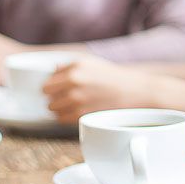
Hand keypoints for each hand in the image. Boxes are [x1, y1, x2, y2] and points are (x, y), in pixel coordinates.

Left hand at [42, 56, 164, 123]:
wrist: (137, 92)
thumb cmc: (116, 78)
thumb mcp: (93, 63)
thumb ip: (69, 66)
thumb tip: (52, 70)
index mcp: (75, 66)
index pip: (47, 81)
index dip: (53, 88)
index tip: (62, 91)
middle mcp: (74, 80)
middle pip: (47, 96)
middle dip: (56, 98)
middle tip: (70, 99)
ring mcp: (77, 98)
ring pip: (52, 109)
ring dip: (61, 109)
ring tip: (76, 106)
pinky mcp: (81, 114)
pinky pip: (61, 119)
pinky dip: (68, 118)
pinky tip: (80, 113)